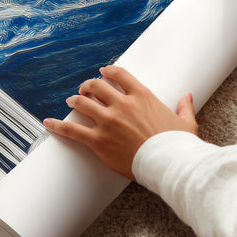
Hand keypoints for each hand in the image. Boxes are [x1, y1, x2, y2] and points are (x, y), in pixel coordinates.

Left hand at [43, 66, 196, 180]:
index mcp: (142, 96)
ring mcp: (108, 122)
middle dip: (88, 86)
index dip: (108, 72)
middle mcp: (122, 105)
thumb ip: (184, 107)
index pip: (119, 75)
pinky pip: (72, 130)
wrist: (169, 164)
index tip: (103, 72)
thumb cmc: (178, 145)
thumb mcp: (185, 123)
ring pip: (83, 103)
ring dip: (75, 100)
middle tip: (84, 89)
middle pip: (96, 86)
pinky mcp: (98, 141)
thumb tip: (188, 96)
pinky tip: (48, 123)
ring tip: (71, 101)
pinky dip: (58, 126)